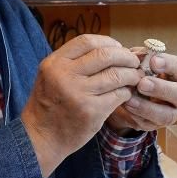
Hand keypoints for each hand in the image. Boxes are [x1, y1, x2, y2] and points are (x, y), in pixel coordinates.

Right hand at [21, 34, 141, 176]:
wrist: (41, 136)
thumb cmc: (49, 103)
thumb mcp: (50, 74)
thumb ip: (72, 60)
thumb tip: (108, 48)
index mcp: (54, 62)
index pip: (87, 41)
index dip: (107, 42)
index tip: (118, 47)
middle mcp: (65, 75)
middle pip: (105, 55)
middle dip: (125, 56)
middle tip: (133, 61)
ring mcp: (79, 93)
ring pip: (117, 74)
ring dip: (131, 74)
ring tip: (134, 77)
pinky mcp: (92, 111)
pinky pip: (119, 95)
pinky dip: (127, 92)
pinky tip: (126, 93)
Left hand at [106, 50, 176, 134]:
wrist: (121, 94)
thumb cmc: (133, 72)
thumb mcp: (133, 62)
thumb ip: (135, 57)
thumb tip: (131, 54)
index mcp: (173, 73)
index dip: (168, 64)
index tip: (153, 61)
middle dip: (161, 88)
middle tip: (142, 83)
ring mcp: (169, 110)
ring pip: (168, 114)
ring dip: (148, 107)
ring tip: (130, 100)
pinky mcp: (156, 124)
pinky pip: (151, 124)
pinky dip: (137, 116)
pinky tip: (126, 108)